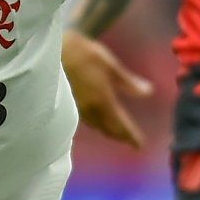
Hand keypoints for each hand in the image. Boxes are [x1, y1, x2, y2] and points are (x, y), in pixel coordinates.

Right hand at [61, 29, 152, 148]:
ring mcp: (77, 108)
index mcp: (103, 101)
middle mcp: (90, 110)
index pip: (120, 124)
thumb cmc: (83, 54)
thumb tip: (148, 92)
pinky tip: (95, 119)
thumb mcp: (110, 65)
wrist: (51, 52)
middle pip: (107, 129)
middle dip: (119, 135)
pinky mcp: (67, 104)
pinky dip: (95, 124)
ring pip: (95, 126)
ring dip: (106, 131)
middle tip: (129, 140)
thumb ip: (127, 81)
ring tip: (114, 132)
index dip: (131, 136)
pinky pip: (85, 120)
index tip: (139, 146)